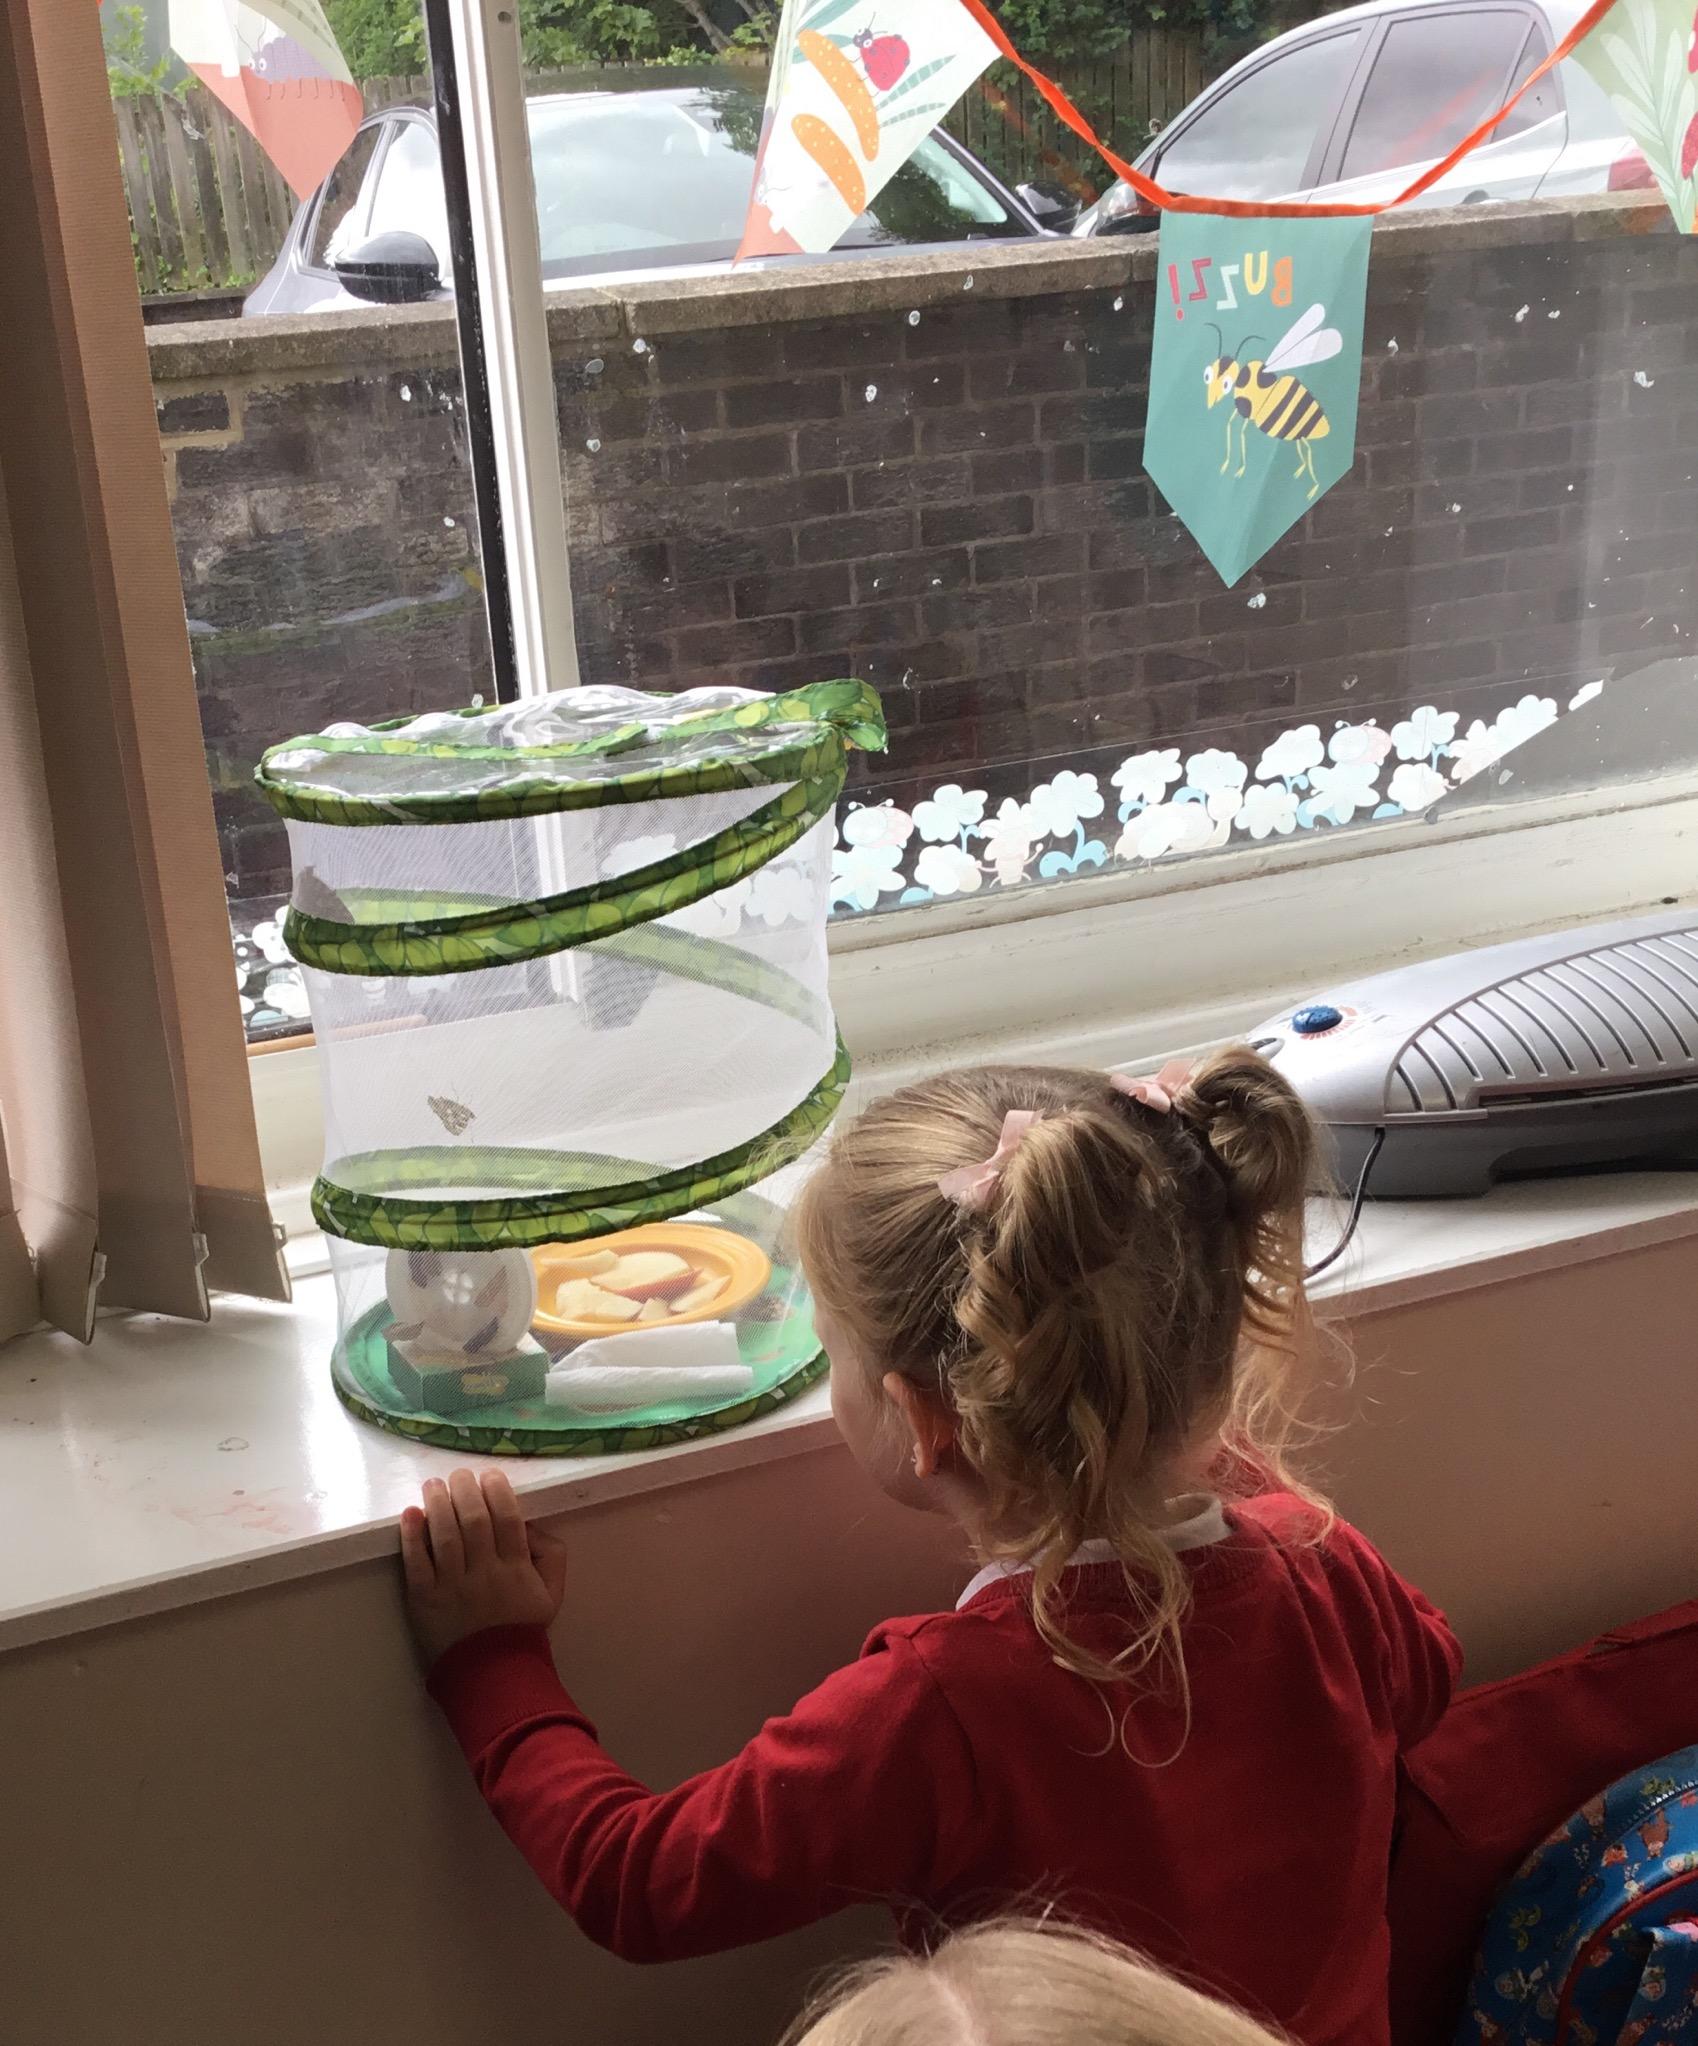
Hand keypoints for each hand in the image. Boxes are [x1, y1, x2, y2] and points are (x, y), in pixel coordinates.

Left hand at [399, 1469, 567, 1667]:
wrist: (492, 1673)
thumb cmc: (521, 1627)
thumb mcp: (552, 1591)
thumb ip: (551, 1554)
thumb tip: (531, 1523)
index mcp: (516, 1568)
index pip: (507, 1518)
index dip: (498, 1490)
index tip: (490, 1475)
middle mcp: (484, 1572)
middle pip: (473, 1520)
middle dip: (465, 1489)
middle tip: (459, 1474)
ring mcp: (452, 1586)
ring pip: (444, 1536)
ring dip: (438, 1504)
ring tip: (433, 1484)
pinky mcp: (424, 1599)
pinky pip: (417, 1563)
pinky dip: (412, 1536)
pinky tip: (410, 1513)